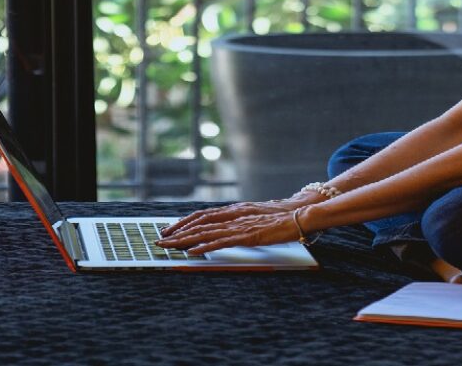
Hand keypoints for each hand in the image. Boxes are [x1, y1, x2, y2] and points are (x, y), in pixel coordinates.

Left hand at [156, 211, 301, 253]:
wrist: (302, 214)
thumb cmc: (284, 216)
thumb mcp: (259, 216)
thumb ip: (244, 220)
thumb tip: (231, 227)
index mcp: (237, 210)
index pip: (204, 214)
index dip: (185, 221)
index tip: (170, 229)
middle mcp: (235, 215)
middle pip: (200, 222)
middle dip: (178, 232)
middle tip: (160, 240)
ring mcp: (241, 225)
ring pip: (207, 232)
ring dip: (186, 240)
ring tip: (169, 246)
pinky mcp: (249, 236)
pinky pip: (223, 242)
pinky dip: (206, 246)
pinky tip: (194, 252)